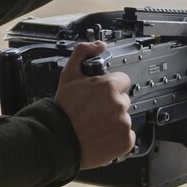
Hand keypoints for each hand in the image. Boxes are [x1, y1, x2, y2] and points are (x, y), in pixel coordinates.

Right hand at [54, 42, 134, 169]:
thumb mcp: (69, 75)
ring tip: (97, 124)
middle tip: (96, 111)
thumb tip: (98, 45)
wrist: (58, 140)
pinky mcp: (125, 140)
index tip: (101, 95)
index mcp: (108, 86)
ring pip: (125, 118)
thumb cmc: (63, 110)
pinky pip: (127, 135)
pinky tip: (102, 135)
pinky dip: (117, 137)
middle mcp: (119, 104)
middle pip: (123, 99)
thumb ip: (83, 52)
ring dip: (114, 120)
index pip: (122, 80)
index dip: (111, 86)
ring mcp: (124, 123)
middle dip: (112, 103)